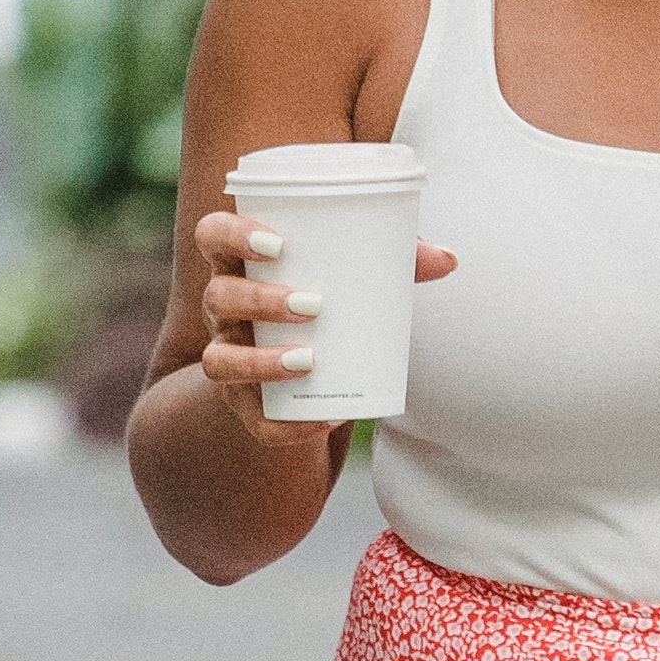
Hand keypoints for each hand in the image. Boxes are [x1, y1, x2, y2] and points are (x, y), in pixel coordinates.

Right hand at [180, 204, 460, 408]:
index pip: (212, 235)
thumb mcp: (362, 273)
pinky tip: (324, 420)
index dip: (231, 235)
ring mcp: (229, 356)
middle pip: (218, 297)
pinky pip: (254, 421)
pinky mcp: (246, 403)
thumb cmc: (334, 295)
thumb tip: (448, 259)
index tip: (276, 242)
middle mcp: (224, 309)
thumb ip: (399, 258)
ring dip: (260, 362)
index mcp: (242, 262)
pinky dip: (285, 425)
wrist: (316, 362)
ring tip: (310, 360)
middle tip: (313, 303)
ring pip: (219, 362)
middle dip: (260, 300)